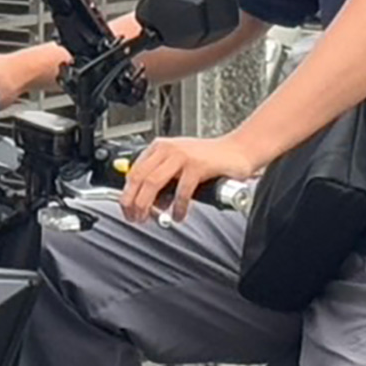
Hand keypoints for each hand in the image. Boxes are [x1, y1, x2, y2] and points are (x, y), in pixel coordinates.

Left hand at [120, 135, 256, 223]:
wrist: (239, 151)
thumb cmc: (210, 159)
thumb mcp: (179, 162)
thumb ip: (162, 176)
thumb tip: (144, 201)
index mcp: (160, 147)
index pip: (133, 171)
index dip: (127, 194)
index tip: (127, 210)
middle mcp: (168, 149)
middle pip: (139, 178)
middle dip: (133, 202)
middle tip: (136, 218)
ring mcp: (183, 156)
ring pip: (153, 183)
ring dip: (148, 205)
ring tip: (151, 218)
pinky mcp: (198, 165)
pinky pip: (181, 191)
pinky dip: (177, 207)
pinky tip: (178, 215)